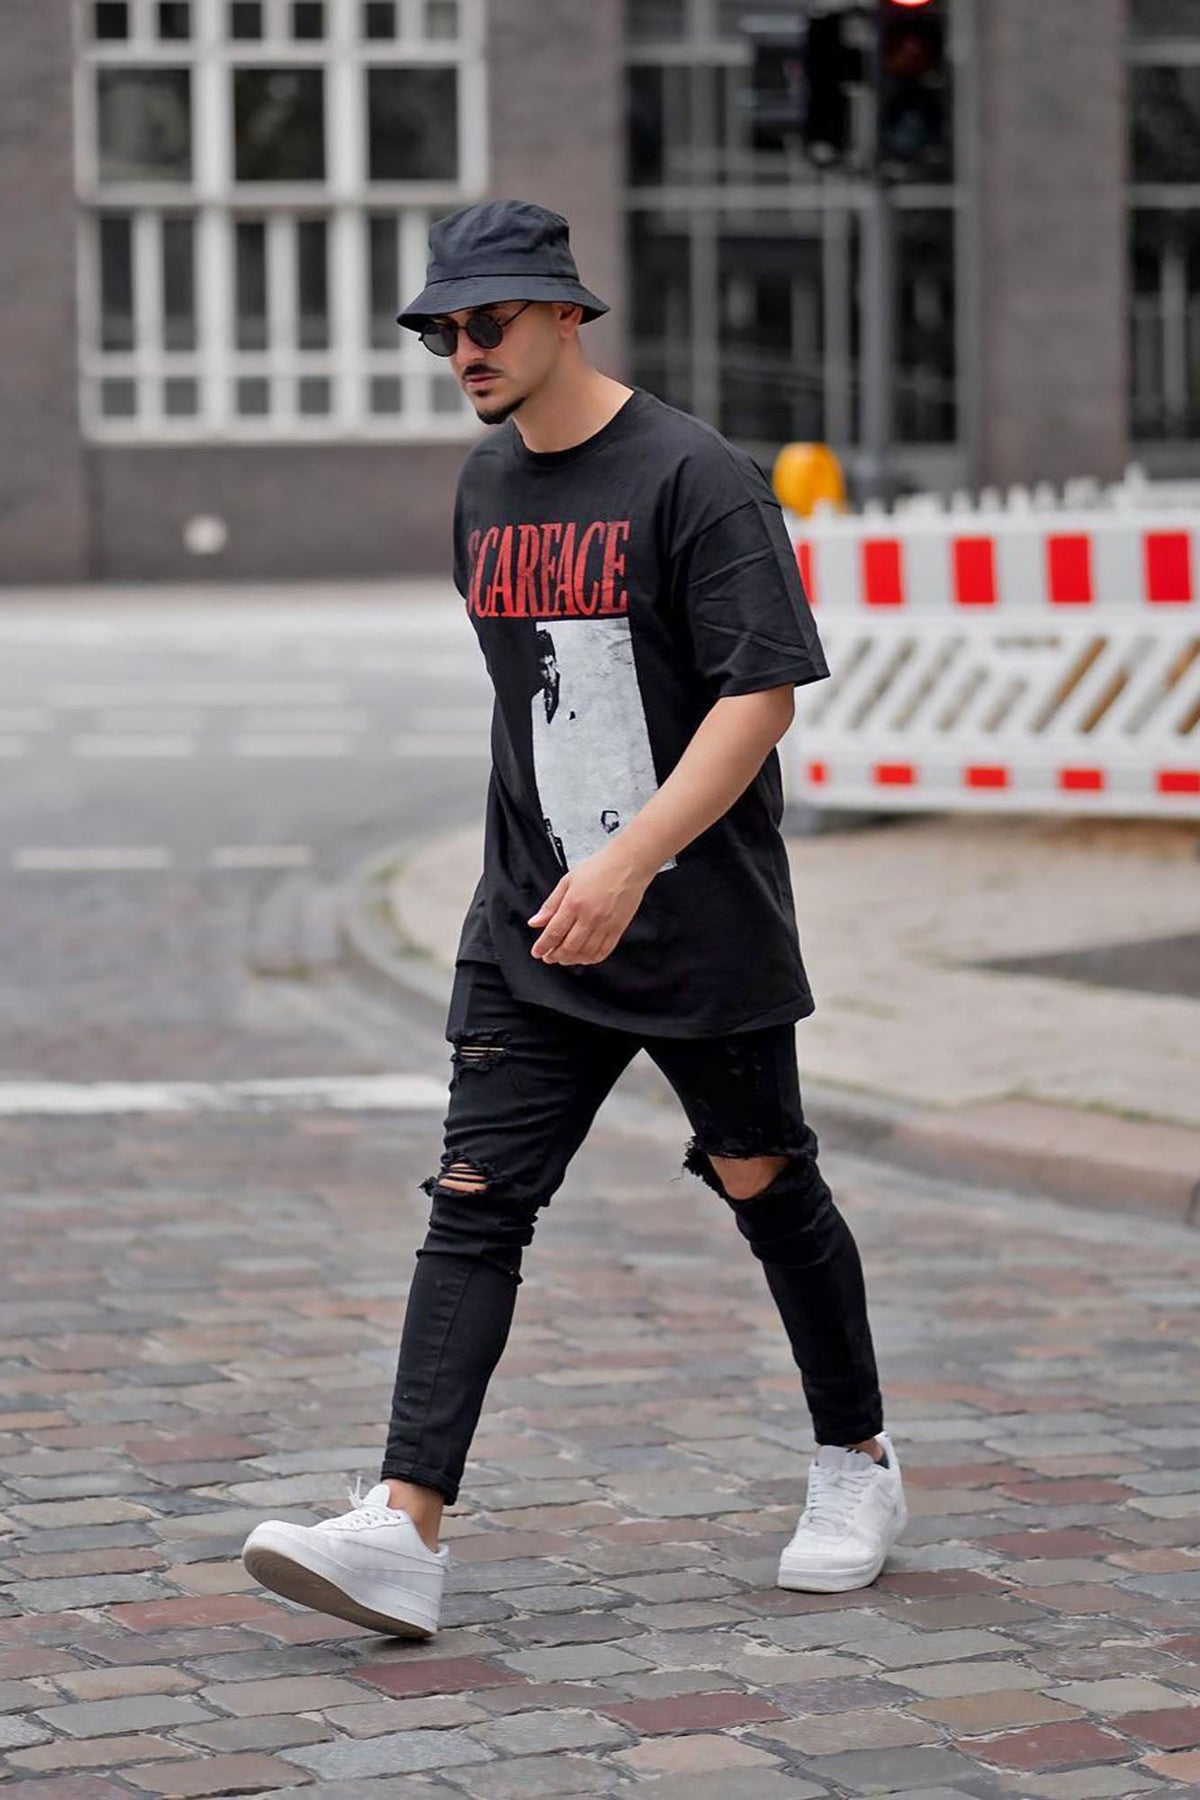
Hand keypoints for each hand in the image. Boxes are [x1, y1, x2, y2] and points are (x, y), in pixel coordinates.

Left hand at [527, 841, 651, 964]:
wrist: (629, 864)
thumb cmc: (599, 868)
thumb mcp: (567, 881)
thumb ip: (550, 904)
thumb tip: (535, 922)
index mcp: (573, 903)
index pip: (553, 933)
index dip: (543, 946)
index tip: (537, 952)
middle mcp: (589, 916)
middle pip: (568, 947)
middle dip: (555, 956)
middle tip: (548, 957)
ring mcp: (605, 924)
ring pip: (585, 953)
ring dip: (571, 960)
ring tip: (564, 958)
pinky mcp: (618, 928)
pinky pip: (604, 951)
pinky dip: (591, 958)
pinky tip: (583, 957)